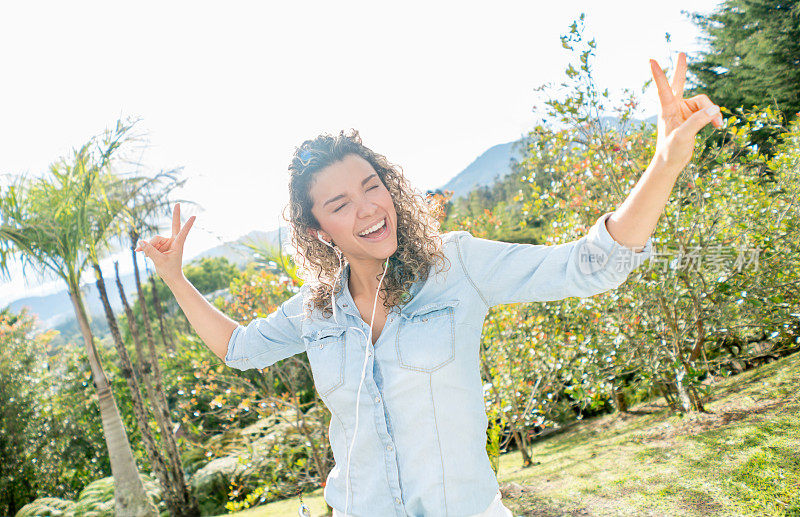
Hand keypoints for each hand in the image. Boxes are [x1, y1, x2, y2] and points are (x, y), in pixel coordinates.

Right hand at [134, 203, 195, 283]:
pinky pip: (151, 243)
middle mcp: (173, 241)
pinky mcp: (161, 246)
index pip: (183, 232)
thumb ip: (150, 251)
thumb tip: (141, 241)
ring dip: (149, 247)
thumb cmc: (169, 270)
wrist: (170, 277)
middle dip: (175, 215)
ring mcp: (167, 243)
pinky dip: (145, 248)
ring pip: (155, 239)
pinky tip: (138, 251)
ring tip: (145, 255)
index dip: (188, 224)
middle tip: (178, 203)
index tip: (194, 216)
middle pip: (172, 226)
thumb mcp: (159, 261)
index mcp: (178, 244)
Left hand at [650, 52, 722, 171]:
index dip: (658, 74)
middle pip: (679, 83)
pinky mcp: (691, 117)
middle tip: (682, 53)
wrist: (671, 163)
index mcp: (667, 109)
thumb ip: (698, 121)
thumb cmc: (671, 151)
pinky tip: (718, 125)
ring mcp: (683, 111)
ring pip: (703, 102)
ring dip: (712, 112)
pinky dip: (713, 117)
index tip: (651, 60)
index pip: (663, 88)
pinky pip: (707, 111)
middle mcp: (674, 107)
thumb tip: (715, 109)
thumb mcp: (684, 136)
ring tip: (719, 124)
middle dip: (681, 69)